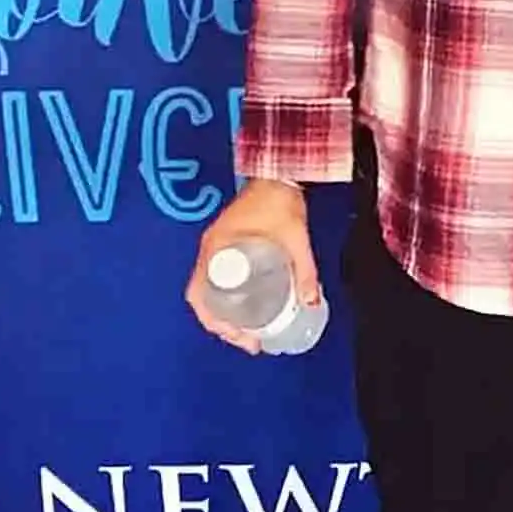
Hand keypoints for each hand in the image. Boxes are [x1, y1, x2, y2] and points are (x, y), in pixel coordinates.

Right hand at [186, 179, 318, 355]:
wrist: (278, 169)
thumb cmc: (281, 200)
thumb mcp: (295, 238)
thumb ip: (305, 269)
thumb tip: (312, 303)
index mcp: (217, 247)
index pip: (199, 293)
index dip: (214, 321)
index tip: (239, 337)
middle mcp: (210, 248)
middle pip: (203, 297)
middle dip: (221, 325)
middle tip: (248, 342)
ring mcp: (216, 245)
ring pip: (209, 290)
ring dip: (223, 314)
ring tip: (248, 333)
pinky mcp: (227, 242)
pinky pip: (218, 278)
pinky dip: (226, 298)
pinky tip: (246, 308)